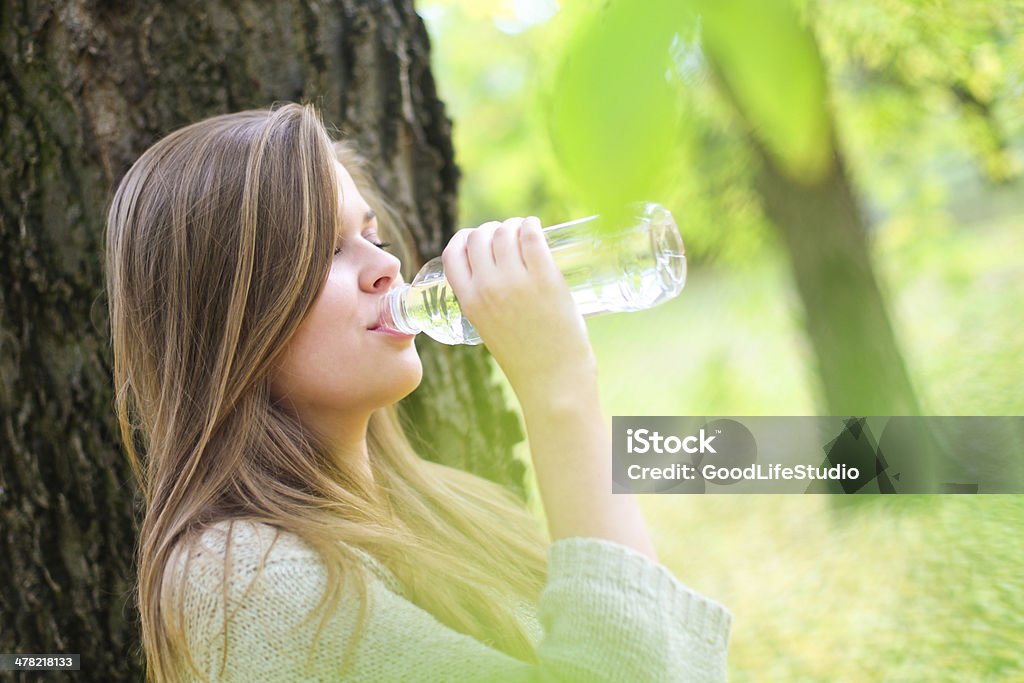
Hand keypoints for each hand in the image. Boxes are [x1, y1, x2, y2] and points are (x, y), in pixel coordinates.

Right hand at [441, 216, 597, 404]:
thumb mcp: (489, 328)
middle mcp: (488, 288)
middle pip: (481, 237)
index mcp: (470, 302)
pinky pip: (532, 236)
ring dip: (514, 225)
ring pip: (506, 232)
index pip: (453, 254)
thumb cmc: (525, 358)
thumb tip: (497, 271)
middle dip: (492, 230)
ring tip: (524, 231)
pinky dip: (531, 225)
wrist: (552, 379)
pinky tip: (536, 226)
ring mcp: (516, 281)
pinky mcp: (545, 278)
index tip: (477, 238)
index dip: (465, 239)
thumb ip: (486, 301)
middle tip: (508, 235)